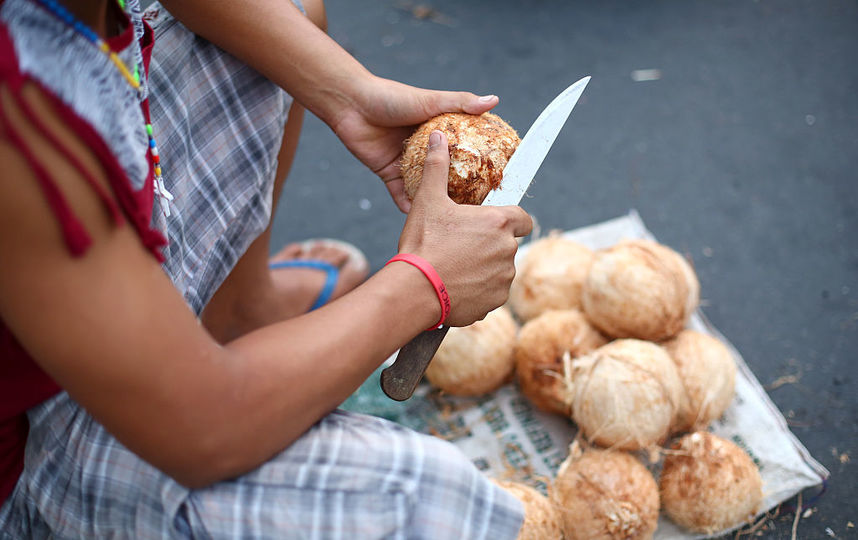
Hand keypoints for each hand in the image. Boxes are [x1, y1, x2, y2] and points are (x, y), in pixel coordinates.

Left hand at [331, 76, 498, 212]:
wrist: (351, 104)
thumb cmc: (392, 97)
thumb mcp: (431, 100)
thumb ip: (462, 103)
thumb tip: (494, 100)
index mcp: (438, 132)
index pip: (464, 149)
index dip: (478, 162)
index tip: (496, 176)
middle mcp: (424, 149)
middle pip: (446, 173)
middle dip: (460, 189)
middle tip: (478, 205)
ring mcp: (407, 163)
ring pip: (426, 187)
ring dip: (436, 201)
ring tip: (454, 218)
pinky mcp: (389, 173)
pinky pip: (401, 194)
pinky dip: (410, 206)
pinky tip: (423, 220)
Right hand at [397, 131, 531, 325]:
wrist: (414, 290)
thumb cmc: (422, 244)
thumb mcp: (428, 201)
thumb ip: (437, 166)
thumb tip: (438, 137)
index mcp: (498, 223)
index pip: (522, 217)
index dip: (508, 218)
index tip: (490, 222)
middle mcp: (508, 251)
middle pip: (506, 244)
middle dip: (488, 244)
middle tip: (460, 245)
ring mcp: (503, 279)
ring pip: (499, 269)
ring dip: (483, 267)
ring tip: (454, 266)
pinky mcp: (495, 302)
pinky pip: (490, 293)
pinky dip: (477, 290)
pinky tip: (454, 285)